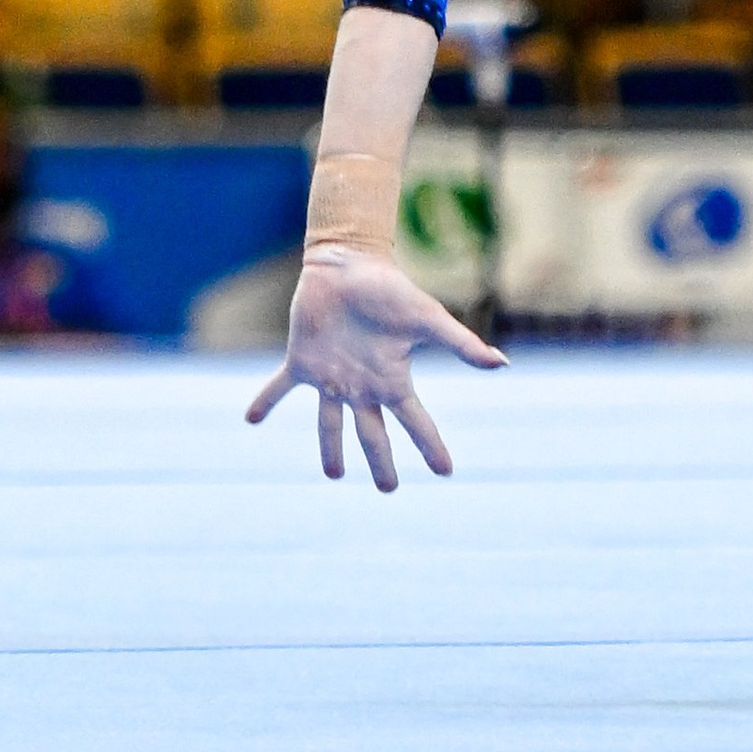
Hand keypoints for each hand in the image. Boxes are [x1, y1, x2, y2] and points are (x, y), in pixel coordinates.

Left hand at [245, 241, 505, 489]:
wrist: (351, 262)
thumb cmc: (391, 290)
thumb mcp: (428, 320)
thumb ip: (462, 345)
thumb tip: (502, 364)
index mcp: (392, 378)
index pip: (415, 422)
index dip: (430, 446)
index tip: (445, 472)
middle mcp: (362, 384)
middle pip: (372, 434)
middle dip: (380, 462)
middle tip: (388, 489)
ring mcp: (331, 375)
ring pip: (329, 422)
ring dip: (329, 448)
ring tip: (332, 475)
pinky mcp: (302, 360)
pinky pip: (281, 386)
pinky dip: (266, 401)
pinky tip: (251, 418)